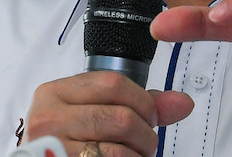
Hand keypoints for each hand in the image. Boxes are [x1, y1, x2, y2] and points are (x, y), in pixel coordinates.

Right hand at [21, 71, 193, 156]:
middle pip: (121, 117)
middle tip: (146, 143)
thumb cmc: (65, 138)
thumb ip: (134, 103)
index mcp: (54, 92)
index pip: (113, 83)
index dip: (143, 101)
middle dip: (146, 134)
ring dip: (138, 156)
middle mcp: (48, 118)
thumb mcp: (89, 110)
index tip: (150, 115)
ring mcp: (52, 147)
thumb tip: (182, 103)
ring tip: (135, 155)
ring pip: (118, 150)